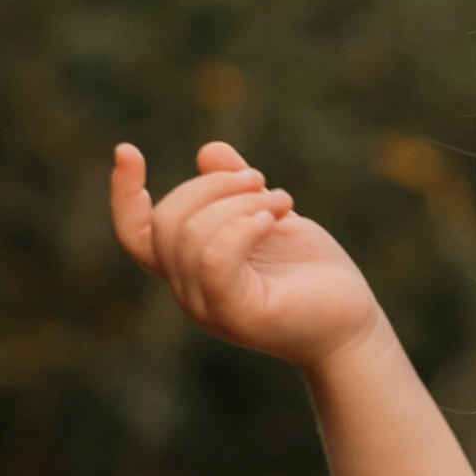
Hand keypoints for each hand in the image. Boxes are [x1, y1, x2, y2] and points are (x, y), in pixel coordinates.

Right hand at [111, 141, 383, 366]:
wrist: (352, 325)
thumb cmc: (312, 275)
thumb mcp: (272, 217)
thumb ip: (238, 189)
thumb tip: (209, 151)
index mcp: (190, 267)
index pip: (136, 234)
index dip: (122, 194)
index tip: (127, 150)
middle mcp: (190, 291)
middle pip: (167, 222)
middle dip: (213, 186)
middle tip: (261, 180)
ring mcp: (209, 307)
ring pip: (191, 236)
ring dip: (239, 203)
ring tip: (282, 200)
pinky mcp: (236, 315)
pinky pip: (216, 260)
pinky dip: (243, 228)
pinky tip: (275, 219)